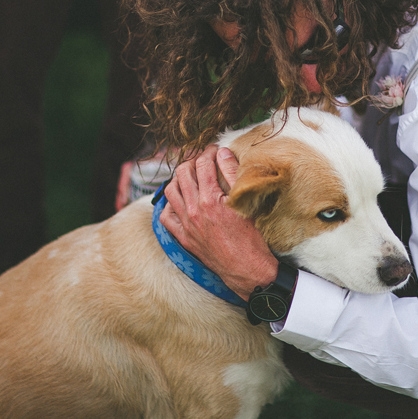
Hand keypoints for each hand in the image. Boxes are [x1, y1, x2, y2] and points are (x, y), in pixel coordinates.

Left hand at [161, 144, 278, 299]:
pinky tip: (181, 200)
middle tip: (203, 160)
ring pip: (170, 192)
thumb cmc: (251, 237)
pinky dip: (170, 204)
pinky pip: (166, 216)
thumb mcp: (246, 202)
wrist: (246, 269)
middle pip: (182, 173)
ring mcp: (185, 225)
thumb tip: (223, 153)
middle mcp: (193, 210)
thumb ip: (232, 174)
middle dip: (192, 161)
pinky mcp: (183, 237)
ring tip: (191, 176)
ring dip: (179, 179)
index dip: (209, 152)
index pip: (203, 164)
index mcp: (210, 199)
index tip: (215, 149)